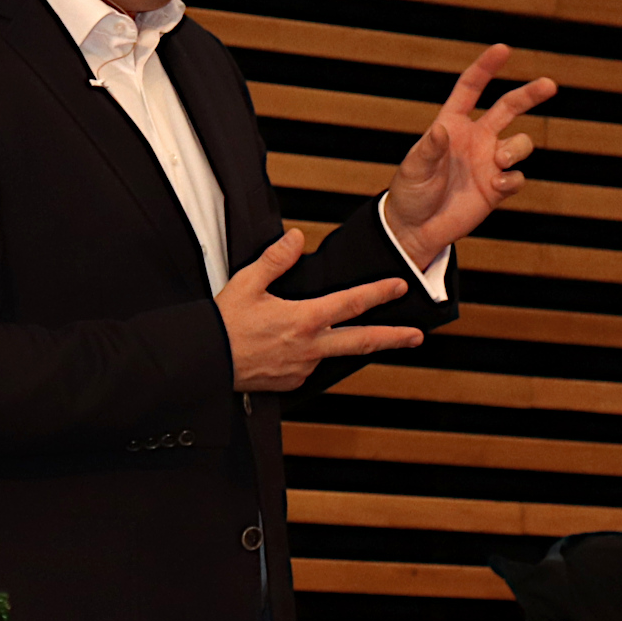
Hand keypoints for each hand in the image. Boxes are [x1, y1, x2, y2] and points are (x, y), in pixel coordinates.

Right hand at [220, 229, 421, 393]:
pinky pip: (310, 366)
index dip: (379, 293)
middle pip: (362, 342)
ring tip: (354, 335)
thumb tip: (296, 239)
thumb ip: (275, 259)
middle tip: (416, 336)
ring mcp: (302, 367)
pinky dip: (311, 354)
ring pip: (335, 353)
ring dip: (348, 345)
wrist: (205, 362)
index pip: (351, 303)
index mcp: (303, 319)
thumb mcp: (247, 283)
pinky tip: (297, 346)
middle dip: (393, 338)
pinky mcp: (292, 382)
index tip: (399, 286)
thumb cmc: (223, 325)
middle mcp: (309, 347)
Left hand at [383, 45, 555, 273]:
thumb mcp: (414, 168)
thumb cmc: (411, 192)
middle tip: (549, 84)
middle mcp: (475, 138)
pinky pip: (518, 177)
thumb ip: (429, 149)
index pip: (471, 88)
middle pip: (509, 107)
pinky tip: (495, 186)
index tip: (504, 49)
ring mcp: (489, 162)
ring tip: (500, 162)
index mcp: (452, 124)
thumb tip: (442, 130)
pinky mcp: (498, 187)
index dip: (486, 68)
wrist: (417, 227)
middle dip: (530, 94)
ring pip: (520, 143)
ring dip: (517, 149)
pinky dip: (513, 179)